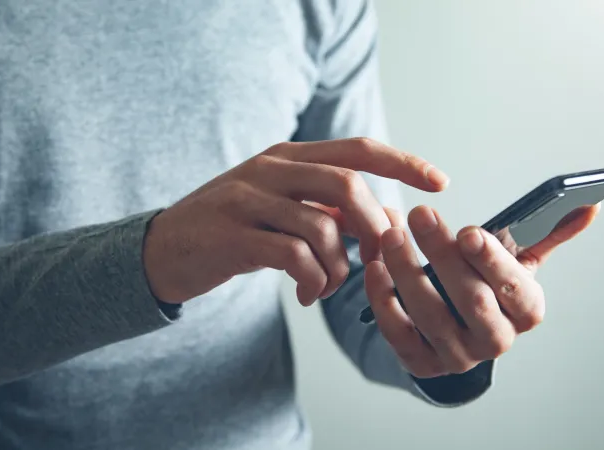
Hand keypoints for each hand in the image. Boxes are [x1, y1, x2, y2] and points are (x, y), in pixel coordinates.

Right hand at [142, 138, 448, 304]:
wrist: (163, 249)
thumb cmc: (234, 228)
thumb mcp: (281, 206)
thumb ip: (327, 206)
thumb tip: (387, 218)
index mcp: (288, 156)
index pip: (357, 149)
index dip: (403, 162)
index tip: (440, 182)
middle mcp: (270, 169)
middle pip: (346, 184)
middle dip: (373, 226)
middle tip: (376, 260)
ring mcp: (248, 200)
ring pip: (322, 225)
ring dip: (339, 266)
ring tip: (327, 286)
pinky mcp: (233, 236)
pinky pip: (293, 256)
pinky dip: (312, 280)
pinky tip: (306, 293)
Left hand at [364, 204, 599, 377]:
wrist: (457, 329)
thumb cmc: (487, 284)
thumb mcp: (517, 261)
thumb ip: (547, 233)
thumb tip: (590, 205)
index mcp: (526, 312)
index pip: (517, 292)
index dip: (493, 262)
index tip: (469, 231)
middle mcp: (495, 340)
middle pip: (471, 300)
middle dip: (443, 255)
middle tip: (419, 214)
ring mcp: (457, 356)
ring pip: (430, 315)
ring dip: (407, 271)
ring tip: (390, 233)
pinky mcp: (421, 363)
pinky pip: (399, 334)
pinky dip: (383, 301)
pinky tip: (374, 267)